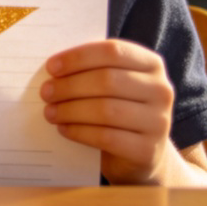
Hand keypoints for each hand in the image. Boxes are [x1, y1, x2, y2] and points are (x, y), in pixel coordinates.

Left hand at [41, 39, 174, 183]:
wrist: (141, 154)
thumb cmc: (117, 106)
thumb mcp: (111, 82)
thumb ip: (92, 69)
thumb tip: (52, 65)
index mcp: (150, 64)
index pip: (112, 51)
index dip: (78, 57)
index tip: (51, 67)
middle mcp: (161, 90)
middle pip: (107, 81)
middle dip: (70, 86)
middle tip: (45, 92)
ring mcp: (159, 122)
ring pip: (106, 110)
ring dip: (70, 110)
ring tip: (49, 112)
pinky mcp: (149, 150)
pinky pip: (107, 137)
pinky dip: (79, 131)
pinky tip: (63, 129)